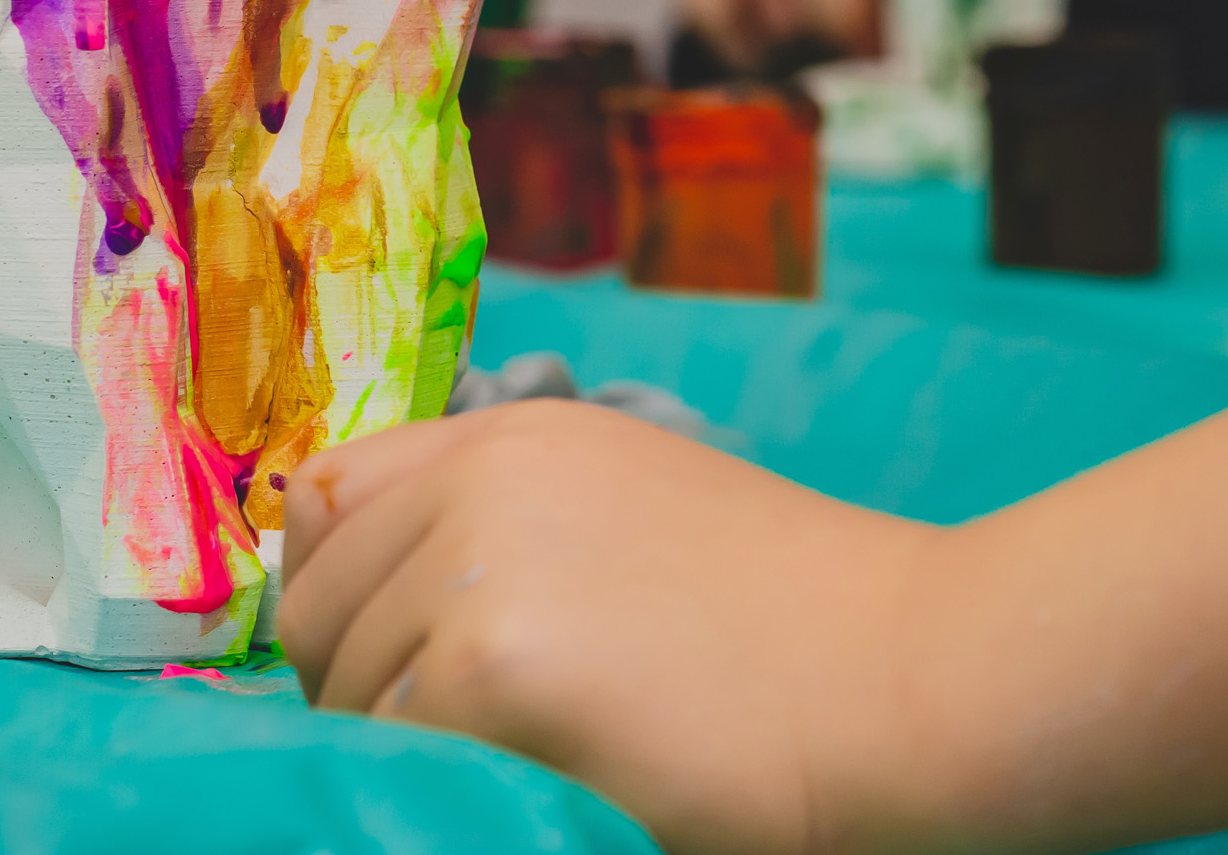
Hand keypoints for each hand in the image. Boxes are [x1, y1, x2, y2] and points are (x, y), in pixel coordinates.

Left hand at [277, 400, 941, 853]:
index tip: (377, 651)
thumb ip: (495, 512)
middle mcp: (479, 481)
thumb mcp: (626, 500)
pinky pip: (400, 763)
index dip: (333, 586)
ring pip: (350, 701)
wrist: (911, 669)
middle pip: (317, 613)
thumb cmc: (791, 602)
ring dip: (408, 750)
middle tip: (467, 738)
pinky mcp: (497, 675)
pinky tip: (549, 783)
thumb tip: (339, 548)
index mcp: (510, 436)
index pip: (323, 499)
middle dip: (362, 686)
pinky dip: (448, 792)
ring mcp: (481, 573)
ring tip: (528, 759)